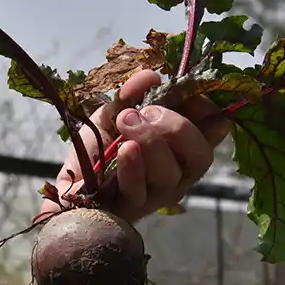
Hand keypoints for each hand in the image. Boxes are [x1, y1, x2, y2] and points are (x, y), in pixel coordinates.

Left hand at [40, 69, 229, 222]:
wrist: (70, 180)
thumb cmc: (100, 147)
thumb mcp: (115, 112)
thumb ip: (133, 94)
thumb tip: (151, 76)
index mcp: (181, 146)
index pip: (214, 130)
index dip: (208, 111)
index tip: (187, 94)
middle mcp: (178, 173)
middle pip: (200, 155)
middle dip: (178, 127)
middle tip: (147, 111)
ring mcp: (157, 194)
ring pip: (170, 173)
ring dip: (151, 141)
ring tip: (126, 121)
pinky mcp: (132, 208)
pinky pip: (140, 189)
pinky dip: (133, 166)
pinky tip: (124, 149)